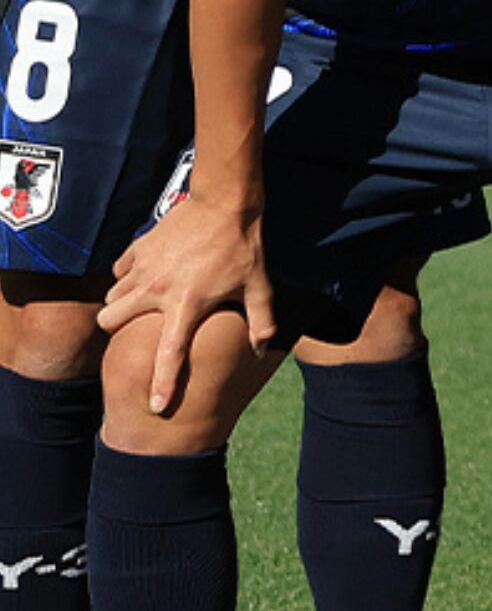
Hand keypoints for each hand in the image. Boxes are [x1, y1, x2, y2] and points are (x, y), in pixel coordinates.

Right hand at [102, 186, 272, 414]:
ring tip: (143, 304)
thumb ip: (260, 320)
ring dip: (121, 305)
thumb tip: (262, 348)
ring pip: (109, 298)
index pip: (169, 354)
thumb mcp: (259, 286)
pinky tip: (145, 277)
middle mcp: (157, 289)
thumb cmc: (244, 247)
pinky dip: (126, 279)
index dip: (163, 383)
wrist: (225, 203)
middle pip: (110, 323)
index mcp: (187, 304)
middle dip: (117, 332)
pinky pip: (118, 272)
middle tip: (136, 329)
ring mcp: (143, 268)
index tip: (156, 407)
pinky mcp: (137, 249)